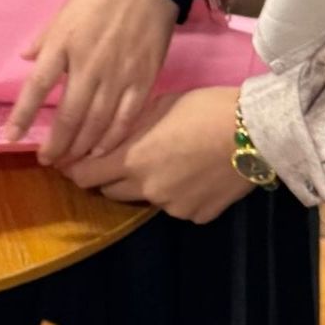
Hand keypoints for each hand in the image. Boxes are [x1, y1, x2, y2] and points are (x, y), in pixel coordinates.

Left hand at [4, 0, 177, 162]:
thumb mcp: (66, 7)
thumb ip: (46, 36)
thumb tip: (26, 57)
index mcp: (64, 42)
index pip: (38, 85)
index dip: (23, 114)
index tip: (11, 136)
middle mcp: (89, 63)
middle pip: (69, 114)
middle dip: (56, 143)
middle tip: (47, 160)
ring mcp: (118, 74)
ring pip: (97, 123)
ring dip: (81, 146)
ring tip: (71, 162)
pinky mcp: (144, 79)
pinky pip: (126, 118)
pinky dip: (113, 138)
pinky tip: (103, 150)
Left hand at [63, 86, 254, 224]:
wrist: (254, 132)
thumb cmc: (202, 108)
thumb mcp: (155, 107)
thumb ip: (126, 128)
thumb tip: (101, 137)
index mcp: (132, 159)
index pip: (84, 175)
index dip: (74, 168)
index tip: (71, 160)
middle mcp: (147, 189)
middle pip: (110, 191)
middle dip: (108, 175)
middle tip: (121, 156)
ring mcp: (173, 207)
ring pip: (145, 198)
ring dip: (144, 184)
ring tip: (166, 160)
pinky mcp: (197, 216)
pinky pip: (176, 206)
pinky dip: (177, 193)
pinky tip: (192, 172)